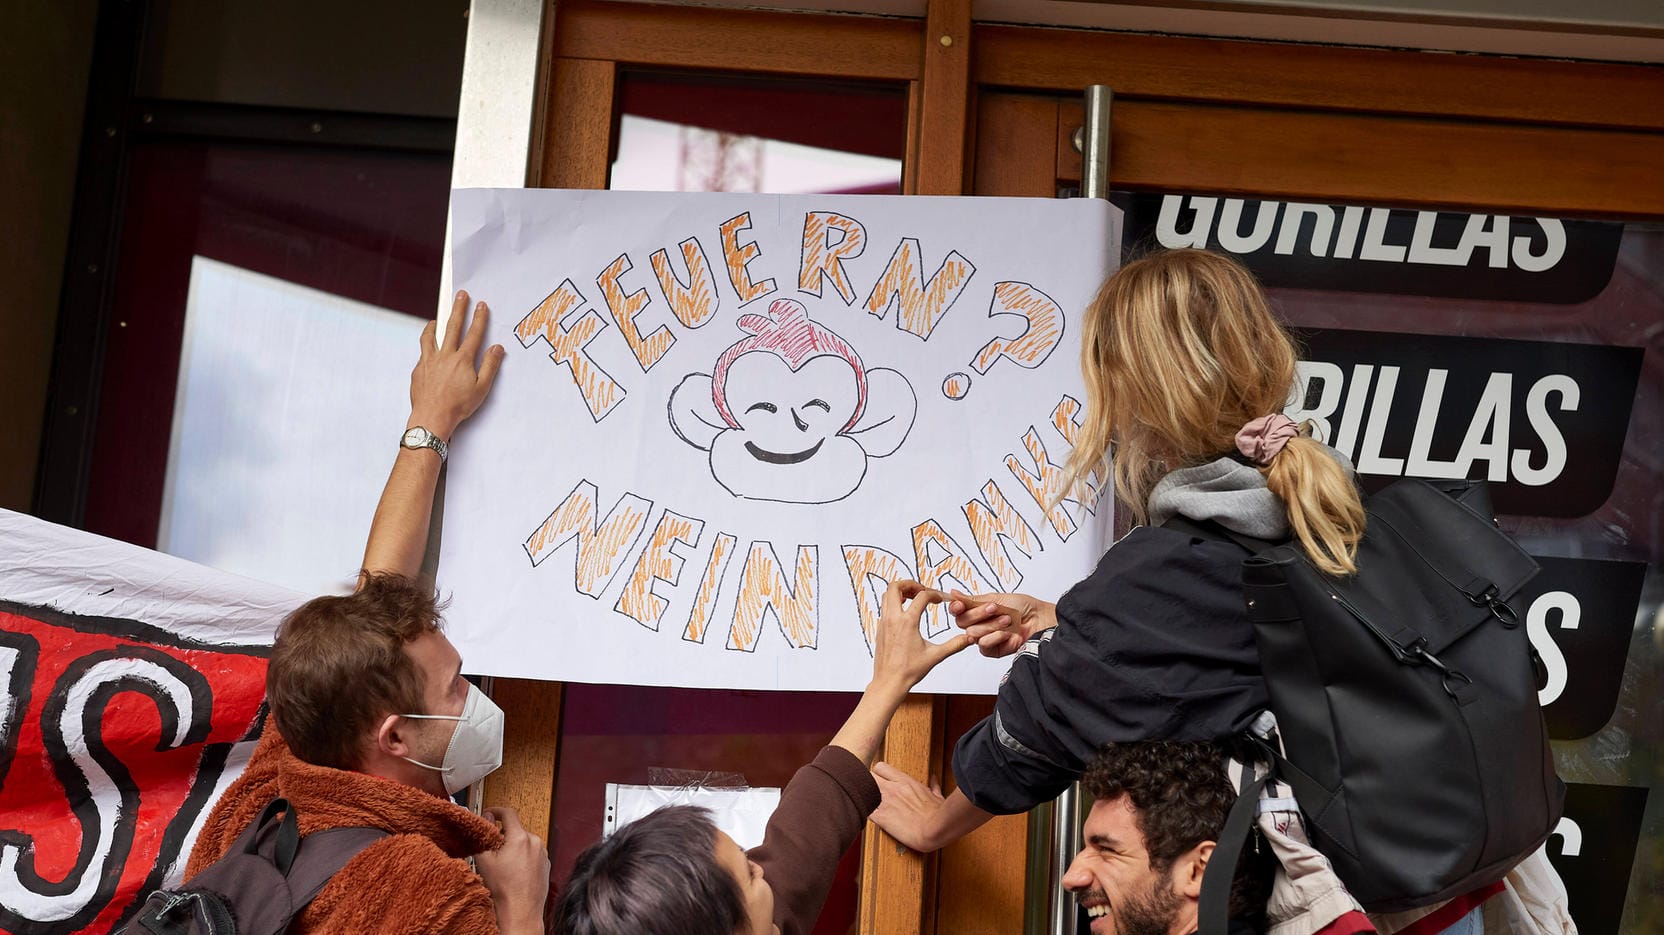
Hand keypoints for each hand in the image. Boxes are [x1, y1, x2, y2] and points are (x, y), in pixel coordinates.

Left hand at [410, 290, 504, 439]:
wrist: (432, 418)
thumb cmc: (457, 407)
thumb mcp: (481, 388)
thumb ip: (490, 366)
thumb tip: (497, 350)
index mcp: (462, 360)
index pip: (474, 334)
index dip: (479, 318)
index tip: (481, 306)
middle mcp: (445, 356)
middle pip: (452, 327)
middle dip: (458, 309)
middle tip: (460, 296)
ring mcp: (429, 361)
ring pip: (430, 336)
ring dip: (435, 325)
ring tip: (435, 319)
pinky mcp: (419, 369)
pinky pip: (423, 353)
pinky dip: (427, 348)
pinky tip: (429, 350)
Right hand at [474, 807, 549, 933]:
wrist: (520, 911)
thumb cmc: (504, 890)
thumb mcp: (484, 859)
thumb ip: (484, 835)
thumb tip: (485, 819)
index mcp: (520, 837)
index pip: (509, 813)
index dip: (496, 811)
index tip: (490, 814)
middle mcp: (535, 842)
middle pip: (516, 830)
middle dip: (504, 836)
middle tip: (493, 849)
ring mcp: (543, 854)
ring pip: (525, 843)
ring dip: (514, 848)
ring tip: (504, 866)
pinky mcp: (546, 865)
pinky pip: (532, 855)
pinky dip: (523, 858)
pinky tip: (515, 873)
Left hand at [870, 761, 948, 851]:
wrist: (935, 829)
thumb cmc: (938, 815)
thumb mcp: (937, 796)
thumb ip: (933, 786)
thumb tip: (933, 779)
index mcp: (905, 781)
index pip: (880, 767)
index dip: (877, 774)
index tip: (879, 782)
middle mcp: (892, 788)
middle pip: (867, 776)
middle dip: (867, 784)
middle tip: (872, 794)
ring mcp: (885, 802)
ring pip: (863, 791)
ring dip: (865, 798)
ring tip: (869, 805)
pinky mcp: (882, 818)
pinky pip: (865, 811)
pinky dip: (866, 814)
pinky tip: (871, 819)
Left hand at [871, 580, 971, 691]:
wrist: (889, 682)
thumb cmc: (909, 671)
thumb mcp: (935, 656)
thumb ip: (954, 645)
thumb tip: (969, 638)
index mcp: (907, 622)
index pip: (922, 596)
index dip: (934, 594)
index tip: (941, 600)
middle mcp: (893, 619)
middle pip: (895, 586)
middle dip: (910, 584)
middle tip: (922, 590)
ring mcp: (884, 623)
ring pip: (887, 595)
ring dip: (900, 592)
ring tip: (914, 598)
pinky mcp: (880, 629)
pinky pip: (885, 607)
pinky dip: (894, 603)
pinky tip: (906, 613)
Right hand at [947, 590, 1055, 657]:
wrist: (1039, 619)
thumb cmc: (1022, 606)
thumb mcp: (995, 598)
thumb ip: (972, 600)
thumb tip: (953, 593)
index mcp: (977, 610)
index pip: (957, 611)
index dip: (956, 608)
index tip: (960, 605)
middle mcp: (979, 624)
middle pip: (962, 622)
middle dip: (978, 614)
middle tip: (994, 608)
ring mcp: (985, 637)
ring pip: (973, 633)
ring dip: (991, 625)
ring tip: (1007, 620)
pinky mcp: (993, 650)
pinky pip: (983, 645)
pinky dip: (995, 638)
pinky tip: (1007, 634)